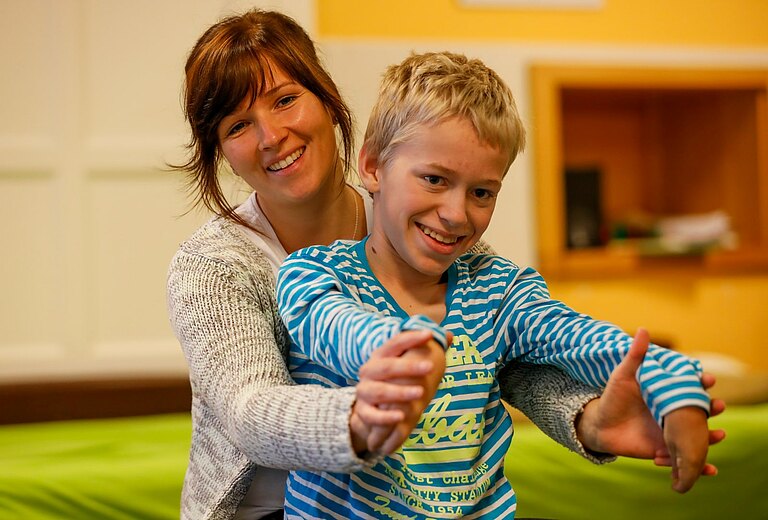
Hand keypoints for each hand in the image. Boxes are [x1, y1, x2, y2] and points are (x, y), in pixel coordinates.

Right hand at [349, 330, 442, 455]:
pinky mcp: (363, 412)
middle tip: (431, 367)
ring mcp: (364, 391)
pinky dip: (385, 417)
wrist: (368, 407)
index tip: (429, 334)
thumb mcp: (404, 365)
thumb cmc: (392, 381)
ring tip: (420, 393)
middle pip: (387, 366)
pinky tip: (401, 417)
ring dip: (400, 392)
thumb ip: (425, 351)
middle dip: (409, 367)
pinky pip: (372, 416)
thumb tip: (450, 335)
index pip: (395, 343)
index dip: (411, 338)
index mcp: (380, 356)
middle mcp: (369, 371)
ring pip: (380, 391)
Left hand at [576, 328, 725, 489]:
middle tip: (719, 405)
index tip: (707, 379)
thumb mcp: (623, 375)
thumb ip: (635, 356)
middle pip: (698, 412)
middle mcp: (671, 413)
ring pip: (696, 436)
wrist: (599, 425)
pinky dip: (698, 466)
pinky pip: (684, 459)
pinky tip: (708, 469)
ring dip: (711, 437)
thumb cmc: (612, 397)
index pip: (689, 387)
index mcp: (665, 394)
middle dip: (712, 409)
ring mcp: (670, 433)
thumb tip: (644, 329)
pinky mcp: (665, 451)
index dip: (700, 383)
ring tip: (719, 435)